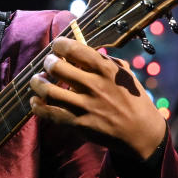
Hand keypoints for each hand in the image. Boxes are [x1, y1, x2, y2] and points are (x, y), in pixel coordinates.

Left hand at [29, 37, 165, 159]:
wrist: (141, 132)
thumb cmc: (133, 99)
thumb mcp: (124, 75)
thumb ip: (104, 61)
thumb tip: (81, 52)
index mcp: (105, 69)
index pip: (73, 49)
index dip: (60, 45)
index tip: (57, 46)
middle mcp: (93, 85)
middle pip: (56, 67)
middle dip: (48, 62)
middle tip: (49, 64)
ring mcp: (84, 106)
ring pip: (48, 90)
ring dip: (37, 83)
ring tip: (37, 80)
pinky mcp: (78, 124)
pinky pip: (49, 113)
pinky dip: (37, 105)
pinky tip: (36, 101)